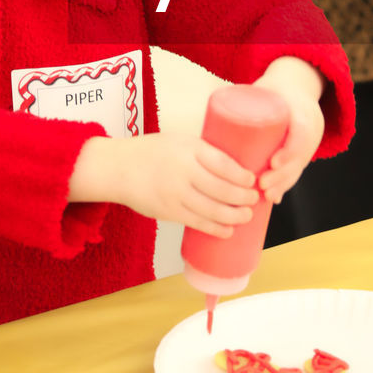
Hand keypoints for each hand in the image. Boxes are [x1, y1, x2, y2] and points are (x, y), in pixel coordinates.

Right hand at [69, 133, 258, 237]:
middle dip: (244, 197)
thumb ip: (203, 153)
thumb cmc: (153, 152)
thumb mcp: (180, 141)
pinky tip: (228, 231)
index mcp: (189, 149)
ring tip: (247, 216)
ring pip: (213, 209)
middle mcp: (183, 171)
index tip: (253, 180)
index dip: (242, 175)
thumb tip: (236, 169)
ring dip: (235, 215)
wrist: (118, 168)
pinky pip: (197, 223)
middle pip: (222, 189)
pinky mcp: (169, 212)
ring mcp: (175, 193)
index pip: (223, 163)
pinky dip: (216, 228)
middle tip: (255, 199)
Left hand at [253, 58, 325, 203]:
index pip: (301, 133)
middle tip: (261, 185)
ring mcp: (308, 142)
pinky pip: (296, 170)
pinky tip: (274, 199)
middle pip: (299, 157)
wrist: (299, 87)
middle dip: (282, 175)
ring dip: (283, 185)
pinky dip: (285, 184)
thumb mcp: (265, 87)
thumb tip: (212, 111)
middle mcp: (310, 128)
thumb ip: (243, 97)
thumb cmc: (274, 88)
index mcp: (302, 110)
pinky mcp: (301, 151)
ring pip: (298, 167)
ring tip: (266, 197)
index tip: (273, 164)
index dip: (290, 151)